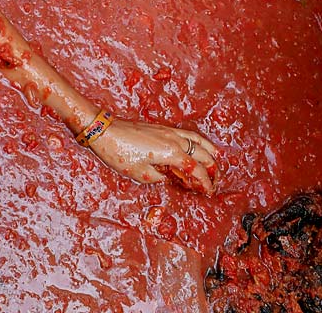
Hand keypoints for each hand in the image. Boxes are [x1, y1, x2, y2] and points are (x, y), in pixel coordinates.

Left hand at [87, 118, 218, 194]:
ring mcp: (169, 132)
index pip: (196, 170)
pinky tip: (197, 146)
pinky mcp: (162, 128)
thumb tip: (170, 178)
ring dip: (209, 152)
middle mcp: (174, 140)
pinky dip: (198, 141)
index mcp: (171, 153)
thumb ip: (160, 178)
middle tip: (214, 182)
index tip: (208, 193)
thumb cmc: (119, 152)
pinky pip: (187, 134)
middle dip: (212, 170)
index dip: (205, 183)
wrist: (104, 130)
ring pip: (198, 140)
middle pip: (202, 155)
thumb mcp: (139, 173)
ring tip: (216, 161)